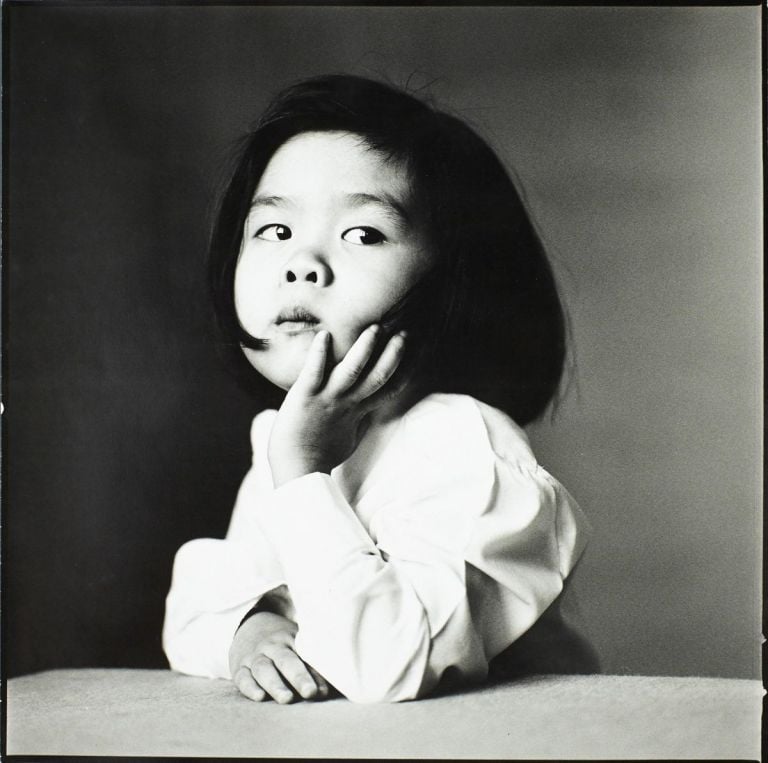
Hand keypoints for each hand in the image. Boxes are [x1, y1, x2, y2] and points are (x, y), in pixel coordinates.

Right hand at [229, 612, 329, 702]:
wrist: (249, 625)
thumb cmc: (282, 643)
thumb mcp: (297, 643)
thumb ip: (311, 663)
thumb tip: (327, 690)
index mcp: (290, 638)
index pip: (304, 655)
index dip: (315, 673)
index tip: (324, 690)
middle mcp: (272, 646)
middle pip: (285, 660)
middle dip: (298, 677)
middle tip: (310, 692)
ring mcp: (254, 656)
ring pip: (263, 669)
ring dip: (275, 684)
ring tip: (287, 699)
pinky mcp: (239, 668)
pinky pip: (242, 677)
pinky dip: (250, 687)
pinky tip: (260, 697)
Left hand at [268, 325, 405, 486]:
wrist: (296, 471)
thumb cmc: (320, 454)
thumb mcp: (349, 435)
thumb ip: (360, 417)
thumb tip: (369, 408)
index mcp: (358, 411)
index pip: (390, 388)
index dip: (405, 369)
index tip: (417, 351)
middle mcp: (347, 403)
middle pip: (377, 376)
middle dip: (393, 355)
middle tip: (404, 333)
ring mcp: (327, 399)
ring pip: (351, 370)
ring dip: (364, 349)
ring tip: (374, 329)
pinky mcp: (304, 397)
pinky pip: (314, 372)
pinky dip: (319, 353)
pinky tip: (324, 335)